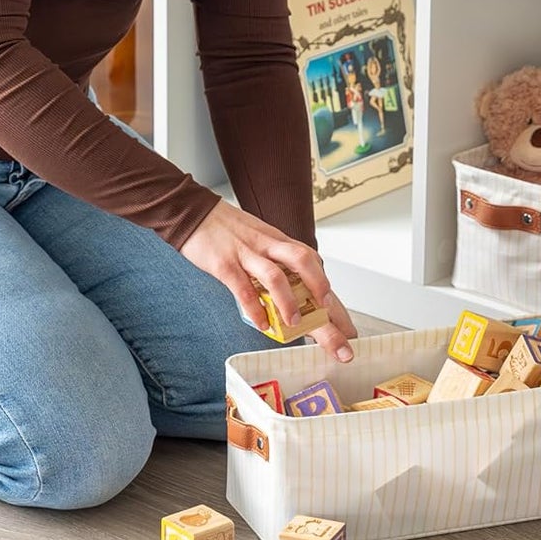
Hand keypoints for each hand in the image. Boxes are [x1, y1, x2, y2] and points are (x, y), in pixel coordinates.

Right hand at [182, 200, 357, 360]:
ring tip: (296, 324)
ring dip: (289, 301)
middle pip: (305, 265)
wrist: (193, 211)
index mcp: (280, 243)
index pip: (314, 266)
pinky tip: (262, 324)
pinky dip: (254, 307)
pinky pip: (242, 286)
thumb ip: (278, 264)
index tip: (348, 326)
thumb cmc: (228, 230)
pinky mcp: (224, 263)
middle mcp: (269, 246)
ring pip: (276, 275)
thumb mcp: (260, 241)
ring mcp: (247, 254)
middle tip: (336, 328)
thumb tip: (296, 295)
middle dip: (323, 296)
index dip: (332, 296)